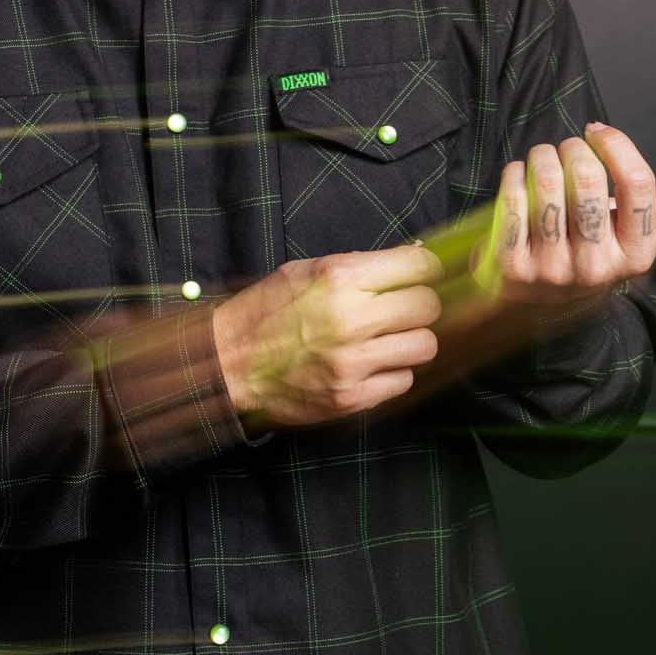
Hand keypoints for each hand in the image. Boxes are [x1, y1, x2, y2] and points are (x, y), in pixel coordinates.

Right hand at [211, 244, 445, 429]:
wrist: (228, 365)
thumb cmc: (265, 313)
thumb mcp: (305, 271)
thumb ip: (359, 266)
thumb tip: (413, 256)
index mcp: (339, 278)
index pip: (418, 265)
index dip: (426, 269)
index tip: (421, 276)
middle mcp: (350, 318)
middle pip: (427, 306)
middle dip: (419, 306)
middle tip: (401, 311)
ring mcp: (352, 362)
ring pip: (424, 346)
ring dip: (411, 342)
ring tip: (388, 342)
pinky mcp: (352, 397)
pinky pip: (403, 381)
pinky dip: (393, 373)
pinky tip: (370, 367)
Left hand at [468, 123, 655, 317]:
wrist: (545, 304)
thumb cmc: (601, 251)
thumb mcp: (645, 232)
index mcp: (637, 255)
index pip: (636, 185)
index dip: (616, 145)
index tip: (598, 130)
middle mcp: (596, 268)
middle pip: (586, 179)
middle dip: (574, 148)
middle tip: (568, 147)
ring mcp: (552, 270)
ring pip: (547, 184)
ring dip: (542, 155)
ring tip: (544, 156)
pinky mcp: (513, 267)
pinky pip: (512, 200)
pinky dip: (515, 175)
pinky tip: (520, 174)